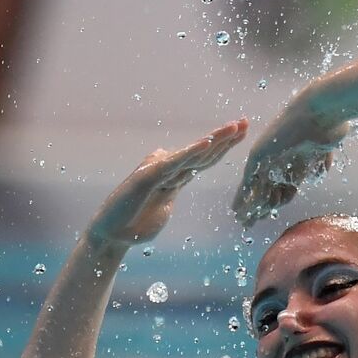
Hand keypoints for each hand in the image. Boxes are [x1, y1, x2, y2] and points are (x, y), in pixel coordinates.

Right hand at [87, 120, 248, 246]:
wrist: (111, 236)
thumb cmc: (136, 225)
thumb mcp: (162, 211)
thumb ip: (169, 197)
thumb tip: (171, 186)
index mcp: (176, 178)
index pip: (206, 159)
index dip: (225, 146)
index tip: (244, 132)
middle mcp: (169, 170)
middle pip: (203, 152)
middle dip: (226, 137)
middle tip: (246, 121)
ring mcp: (158, 171)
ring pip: (193, 153)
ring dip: (215, 139)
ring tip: (234, 126)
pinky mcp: (147, 177)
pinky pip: (174, 164)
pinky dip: (191, 152)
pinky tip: (207, 143)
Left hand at [232, 99, 349, 225]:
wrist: (320, 111)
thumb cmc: (329, 126)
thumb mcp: (325, 149)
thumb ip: (321, 160)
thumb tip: (320, 172)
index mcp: (294, 163)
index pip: (283, 188)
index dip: (276, 203)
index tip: (270, 216)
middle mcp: (279, 162)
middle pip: (267, 192)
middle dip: (259, 209)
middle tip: (248, 225)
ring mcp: (269, 158)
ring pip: (257, 190)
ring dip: (250, 207)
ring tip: (242, 222)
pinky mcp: (260, 155)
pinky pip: (250, 182)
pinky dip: (243, 197)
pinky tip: (236, 210)